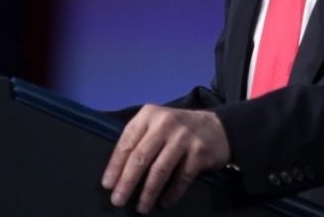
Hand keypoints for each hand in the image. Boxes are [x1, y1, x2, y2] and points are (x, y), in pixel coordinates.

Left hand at [101, 104, 230, 212]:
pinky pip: (181, 178)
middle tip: (118, 200)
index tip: (107, 185)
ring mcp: (184, 137)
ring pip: (160, 169)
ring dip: (148, 192)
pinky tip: (164, 202)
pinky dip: (172, 193)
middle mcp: (165, 123)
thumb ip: (139, 140)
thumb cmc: (177, 130)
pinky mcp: (199, 152)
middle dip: (127, 182)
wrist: (216, 127)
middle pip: (141, 157)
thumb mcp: (156, 124)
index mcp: (149, 115)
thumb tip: (117, 173)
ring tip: (141, 207)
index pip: (127, 142)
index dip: (115, 166)